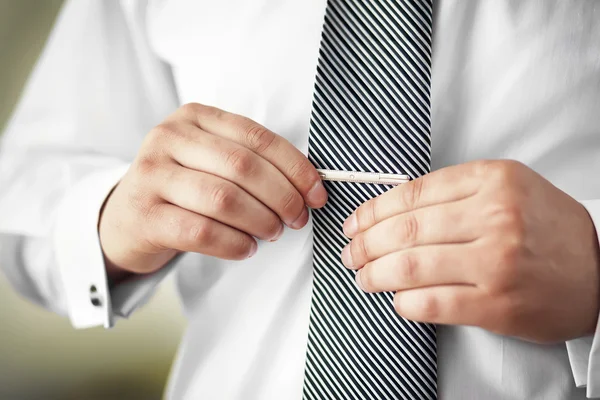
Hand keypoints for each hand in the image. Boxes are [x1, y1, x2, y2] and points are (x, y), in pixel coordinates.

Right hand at [100, 103, 326, 281]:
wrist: (126, 218)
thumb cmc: (182, 188)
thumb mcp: (210, 159)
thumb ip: (251, 161)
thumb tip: (308, 187)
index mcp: (194, 117)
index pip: (257, 137)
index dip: (295, 167)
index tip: (317, 194)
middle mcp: (169, 137)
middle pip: (243, 167)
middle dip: (282, 197)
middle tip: (297, 219)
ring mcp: (151, 174)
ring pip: (223, 198)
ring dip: (260, 221)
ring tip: (271, 232)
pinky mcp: (144, 214)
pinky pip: (201, 230)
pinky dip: (234, 243)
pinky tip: (247, 247)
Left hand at [341, 160, 599, 342]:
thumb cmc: (548, 228)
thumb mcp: (508, 188)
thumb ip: (455, 191)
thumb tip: (392, 208)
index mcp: (492, 180)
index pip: (413, 193)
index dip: (373, 210)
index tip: (355, 223)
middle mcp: (494, 217)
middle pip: (406, 230)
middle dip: (366, 244)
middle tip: (351, 253)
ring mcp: (496, 262)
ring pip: (412, 266)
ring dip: (376, 273)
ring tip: (364, 277)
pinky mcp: (497, 304)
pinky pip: (433, 302)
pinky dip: (405, 302)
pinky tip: (397, 299)